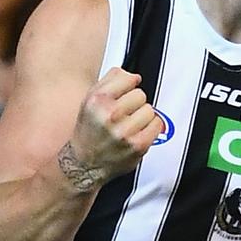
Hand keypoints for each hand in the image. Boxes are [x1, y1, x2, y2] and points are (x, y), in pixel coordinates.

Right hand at [62, 67, 161, 190]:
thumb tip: (134, 76)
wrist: (84, 164)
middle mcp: (110, 115)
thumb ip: (111, 80)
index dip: (128, 86)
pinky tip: (137, 132)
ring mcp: (124, 131)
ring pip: (150, 110)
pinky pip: (157, 124)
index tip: (124, 93)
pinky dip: (151, 128)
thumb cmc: (89, 130)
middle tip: (124, 114)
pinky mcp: (137, 145)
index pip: (128, 79)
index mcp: (97, 100)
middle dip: (134, 103)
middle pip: (141, 95)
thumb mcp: (90, 99)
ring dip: (142, 117)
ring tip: (129, 125)